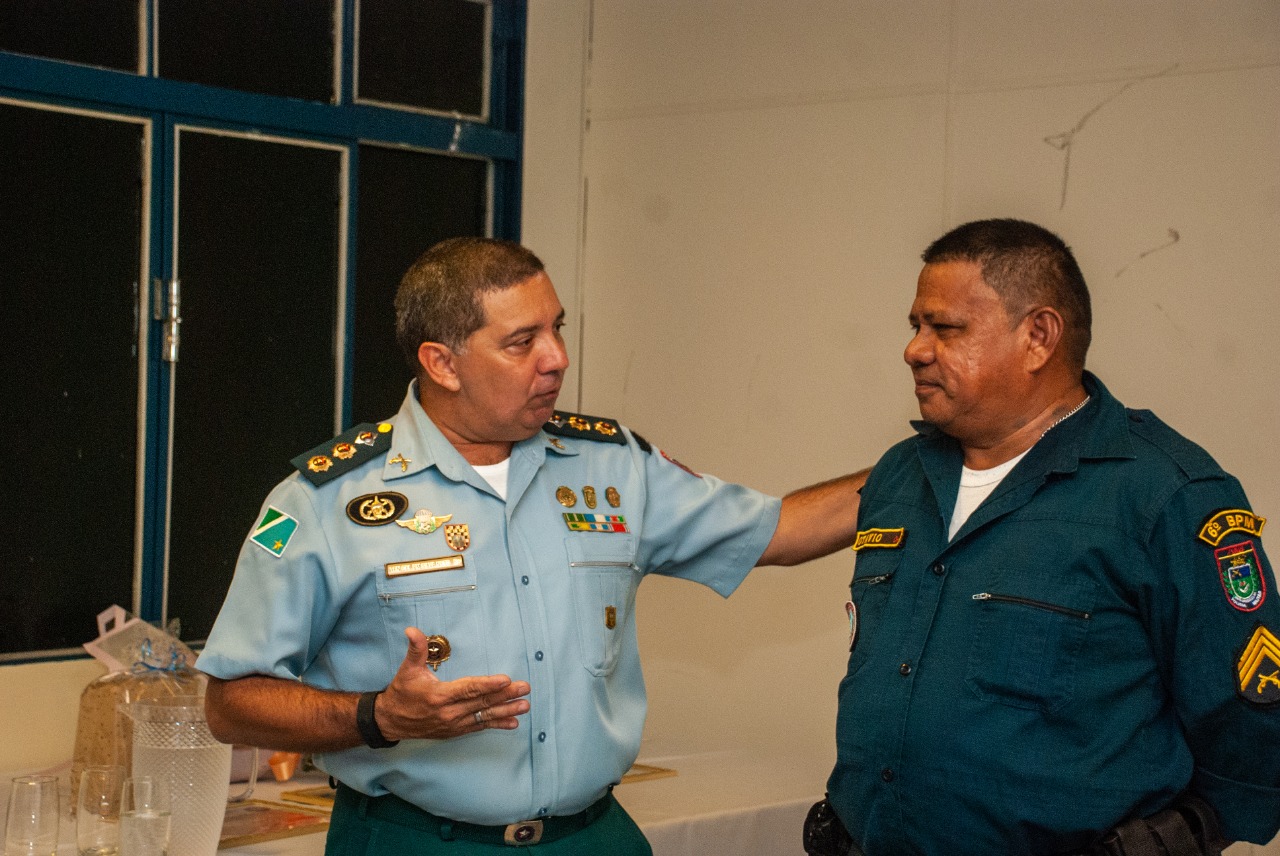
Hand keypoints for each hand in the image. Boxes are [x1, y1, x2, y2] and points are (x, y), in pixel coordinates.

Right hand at [374, 627, 530, 740]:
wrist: (391, 721)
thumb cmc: (402, 692)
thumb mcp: (407, 669)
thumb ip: (416, 649)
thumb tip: (412, 630)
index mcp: (439, 695)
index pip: (468, 688)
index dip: (488, 684)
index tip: (506, 680)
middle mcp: (449, 712)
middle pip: (481, 702)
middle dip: (506, 695)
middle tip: (525, 688)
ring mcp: (453, 724)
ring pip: (484, 716)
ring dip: (506, 711)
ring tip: (525, 706)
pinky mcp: (455, 731)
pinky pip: (479, 727)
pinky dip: (497, 724)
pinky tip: (513, 722)